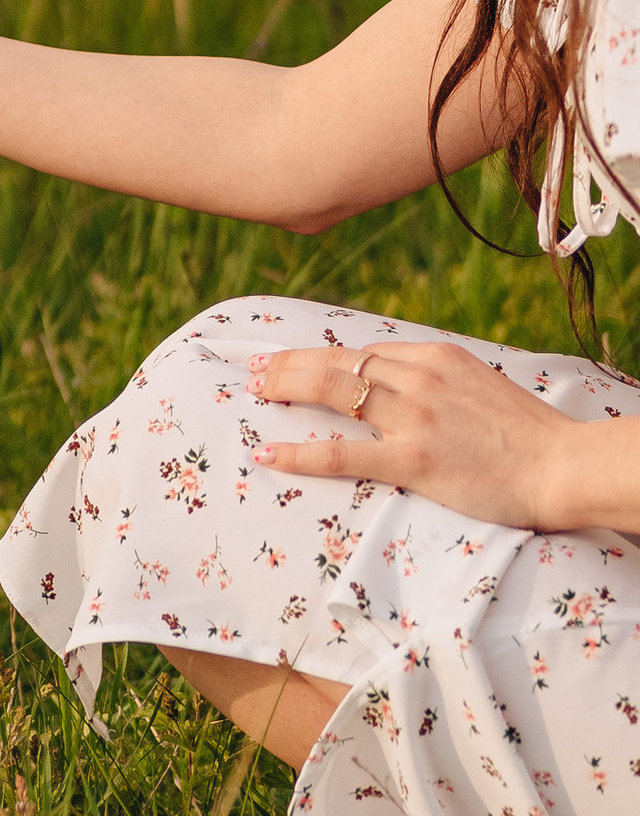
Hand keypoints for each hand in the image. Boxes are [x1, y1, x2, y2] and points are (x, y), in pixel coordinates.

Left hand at [254, 338, 605, 532]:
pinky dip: (301, 451)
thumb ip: (434, 380)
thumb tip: (396, 381)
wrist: (561, 464)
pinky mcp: (414, 458)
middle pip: (336, 362)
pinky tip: (271, 453)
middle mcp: (417, 377)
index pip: (360, 350)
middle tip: (255, 370)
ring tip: (256, 394)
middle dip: (288, 364)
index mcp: (433, 357)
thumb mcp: (476, 385)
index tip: (289, 358)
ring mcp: (412, 417)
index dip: (318, 354)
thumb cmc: (526, 434)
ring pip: (333, 393)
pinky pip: (343, 452)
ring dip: (286, 390)